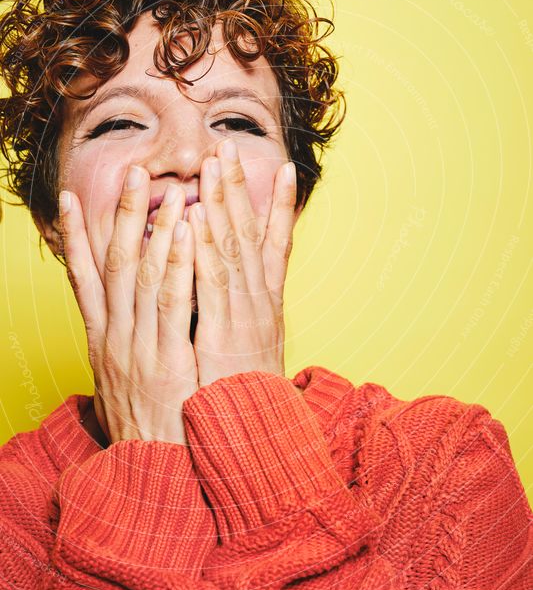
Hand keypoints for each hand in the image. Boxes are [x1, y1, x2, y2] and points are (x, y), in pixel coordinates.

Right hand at [59, 166, 197, 444]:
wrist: (150, 479)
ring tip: (165, 188)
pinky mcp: (166, 362)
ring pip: (141, 276)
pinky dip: (176, 265)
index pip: (82, 278)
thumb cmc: (145, 426)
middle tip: (133, 171)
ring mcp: (137, 349)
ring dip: (153, 229)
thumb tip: (123, 315)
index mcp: (102, 340)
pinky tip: (186, 234)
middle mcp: (113, 338)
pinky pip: (172, 304)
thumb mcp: (121, 381)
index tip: (68, 198)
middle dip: (122, 215)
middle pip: (114, 264)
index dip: (75, 236)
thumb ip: (122, 344)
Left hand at [190, 139, 296, 387]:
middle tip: (228, 147)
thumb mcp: (255, 351)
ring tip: (217, 164)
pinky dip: (205, 248)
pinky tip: (196, 218)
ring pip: (234, 249)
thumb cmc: (250, 397)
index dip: (275, 205)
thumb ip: (245, 317)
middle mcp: (261, 304)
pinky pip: (214, 284)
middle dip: (240, 189)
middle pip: (251, 236)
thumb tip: (237, 288)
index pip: (274, 245)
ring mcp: (246, 317)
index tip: (278, 168)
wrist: (258, 443)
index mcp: (267, 306)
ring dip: (225, 203)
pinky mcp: (226, 336)